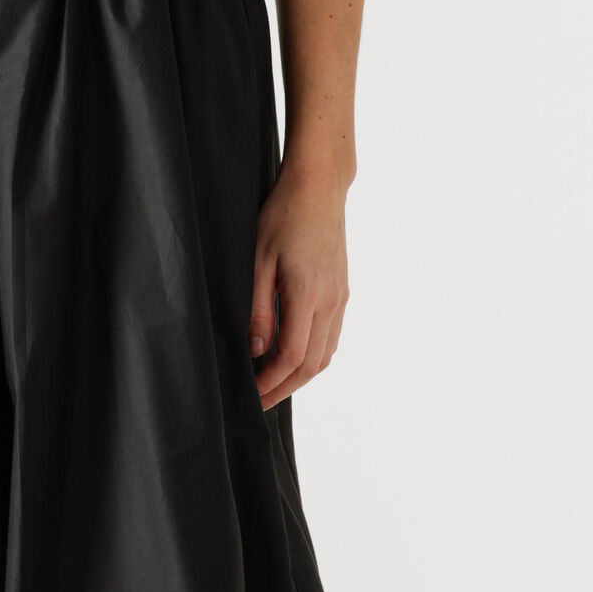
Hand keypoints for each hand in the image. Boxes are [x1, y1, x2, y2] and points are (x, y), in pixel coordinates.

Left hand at [248, 157, 349, 410]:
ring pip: (325, 354)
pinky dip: (314, 357)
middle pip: (311, 365)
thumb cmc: (283, 216)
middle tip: (259, 403)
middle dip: (284, 389)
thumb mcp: (258, 260)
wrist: (319, 188)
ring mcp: (340, 298)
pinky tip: (294, 358)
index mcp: (307, 295)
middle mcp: (330, 302)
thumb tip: (258, 350)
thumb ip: (259, 308)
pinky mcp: (342, 292)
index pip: (291, 357)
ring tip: (273, 386)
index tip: (250, 395)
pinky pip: (332, 337)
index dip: (270, 383)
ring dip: (300, 377)